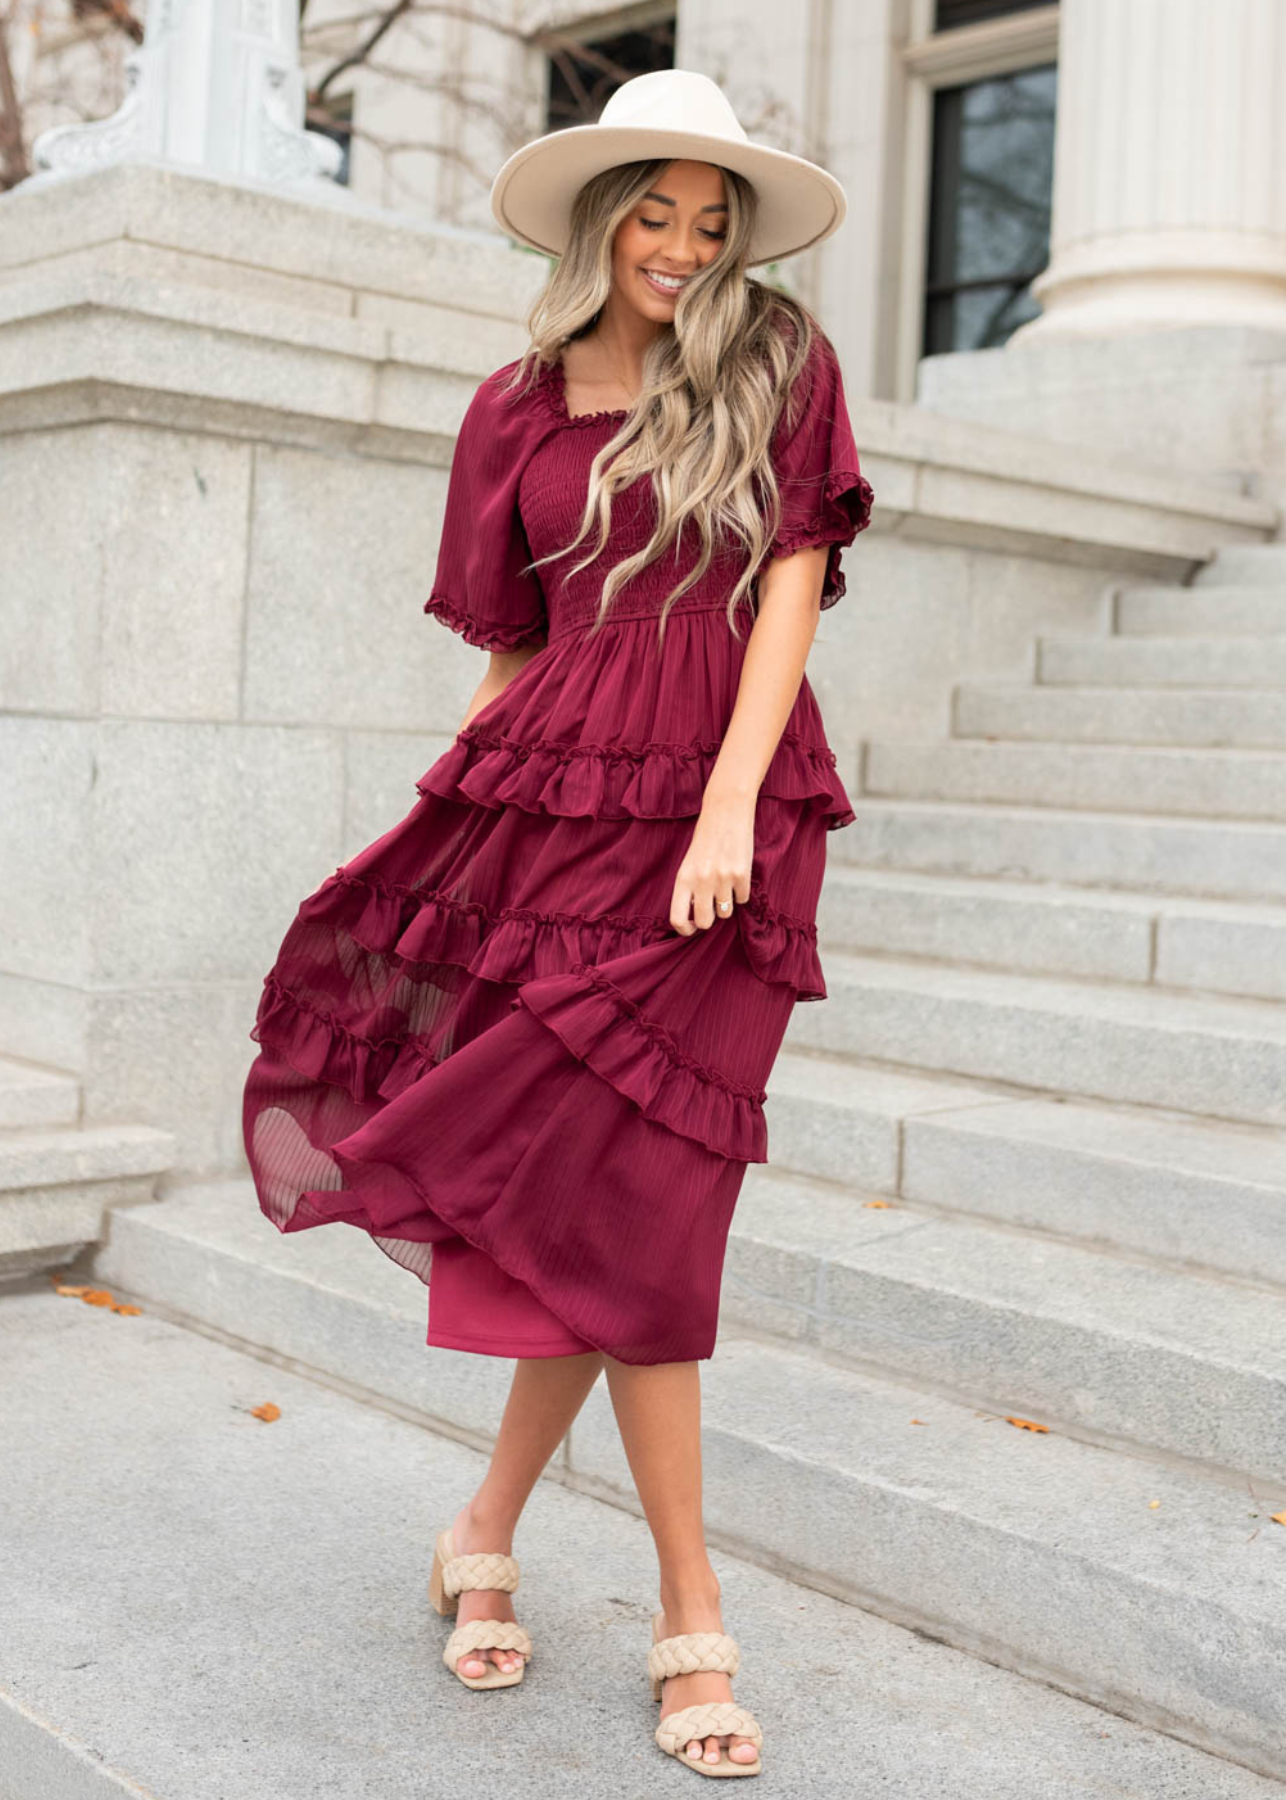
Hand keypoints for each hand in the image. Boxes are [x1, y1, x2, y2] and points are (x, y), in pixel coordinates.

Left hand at [669, 789, 754, 934]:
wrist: (726, 812)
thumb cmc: (706, 840)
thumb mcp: (689, 864)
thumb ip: (690, 890)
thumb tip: (696, 918)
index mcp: (683, 879)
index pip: (677, 918)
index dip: (685, 930)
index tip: (692, 927)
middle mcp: (701, 881)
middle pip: (705, 922)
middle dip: (709, 920)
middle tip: (712, 907)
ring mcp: (722, 879)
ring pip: (726, 912)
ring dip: (726, 904)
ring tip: (725, 884)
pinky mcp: (742, 875)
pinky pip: (743, 899)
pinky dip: (741, 892)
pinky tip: (737, 875)